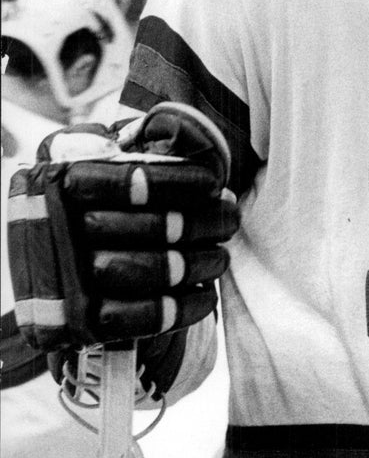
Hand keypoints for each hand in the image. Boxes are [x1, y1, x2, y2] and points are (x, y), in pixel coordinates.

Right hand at [8, 102, 239, 348]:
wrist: (46, 267)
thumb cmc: (89, 198)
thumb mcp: (100, 157)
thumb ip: (138, 139)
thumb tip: (186, 133)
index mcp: (62, 180)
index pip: (131, 180)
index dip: (180, 181)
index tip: (214, 183)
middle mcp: (57, 229)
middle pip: (151, 228)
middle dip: (204, 223)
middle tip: (232, 217)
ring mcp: (64, 280)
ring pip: (153, 272)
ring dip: (201, 264)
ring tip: (221, 255)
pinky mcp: (75, 324)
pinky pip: (142, 319)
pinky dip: (184, 309)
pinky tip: (206, 295)